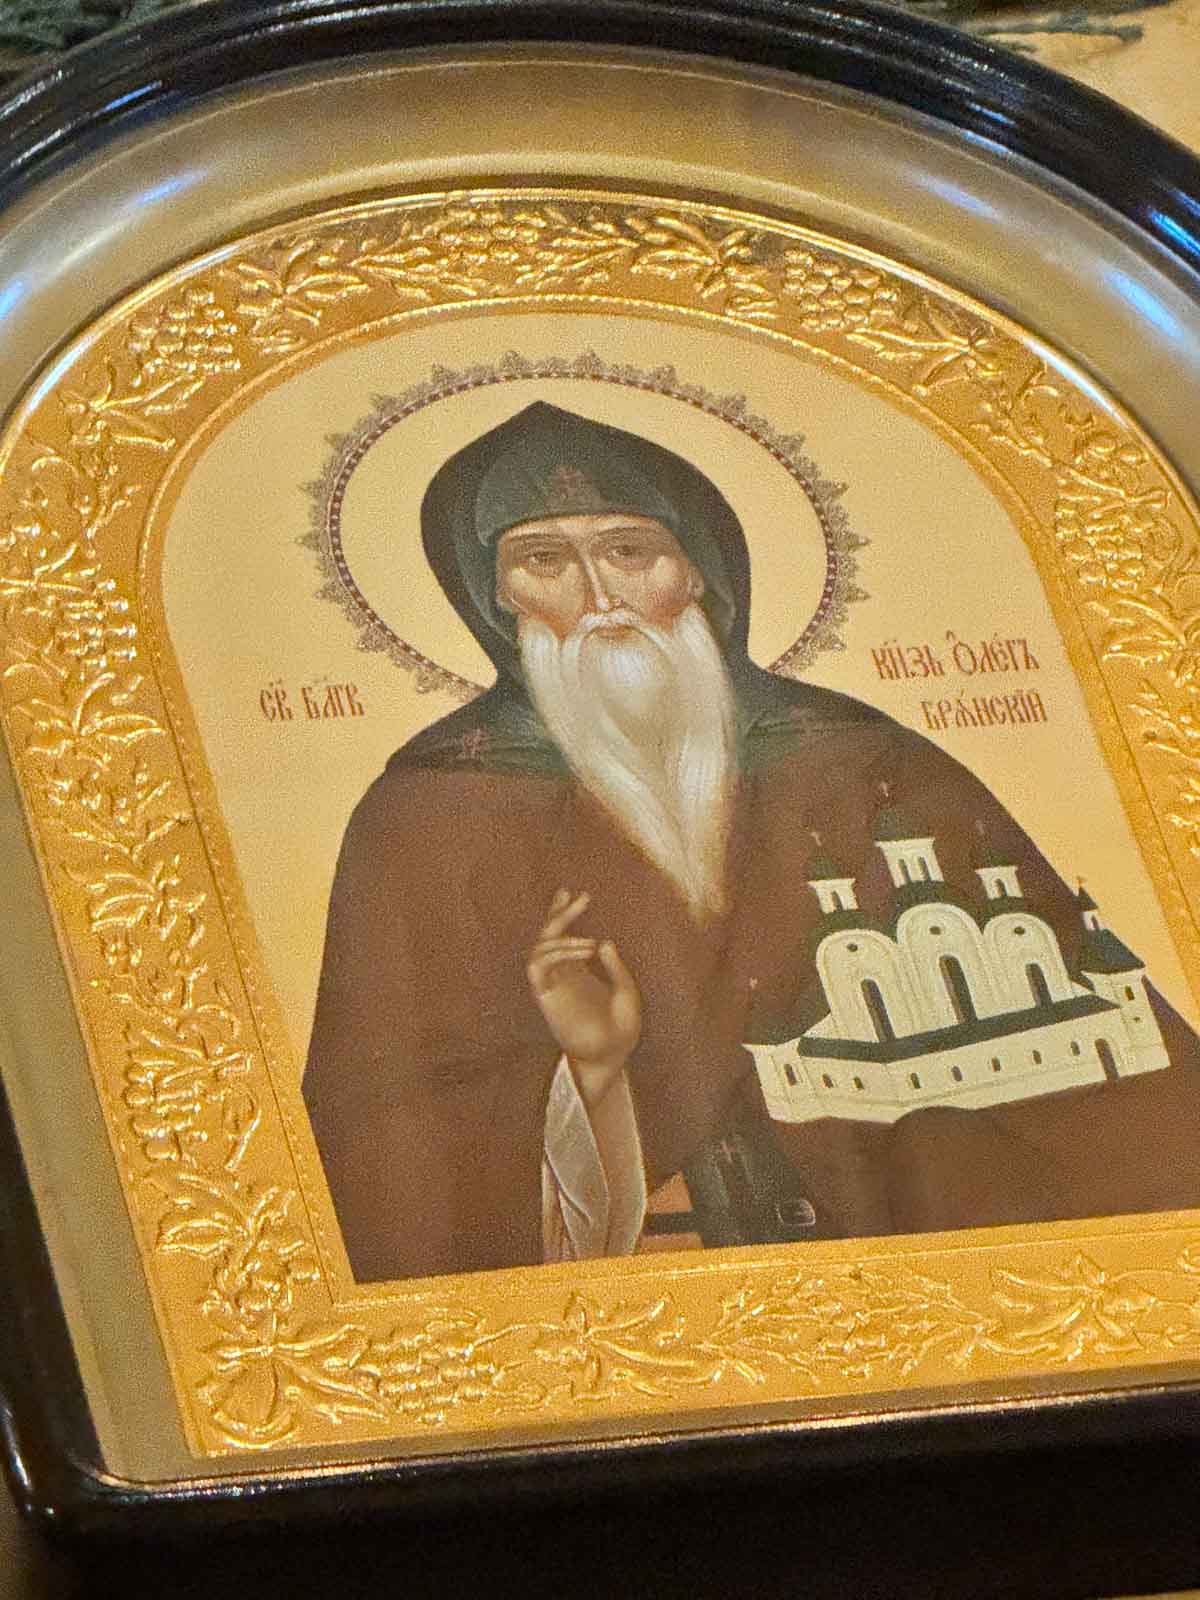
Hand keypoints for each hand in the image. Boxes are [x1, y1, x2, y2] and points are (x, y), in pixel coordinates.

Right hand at [526, 888, 641, 1101]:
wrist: (612, 1058)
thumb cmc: (622, 1029)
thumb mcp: (627, 990)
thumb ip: (615, 967)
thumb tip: (604, 941)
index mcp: (576, 971)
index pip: (560, 936)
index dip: (559, 913)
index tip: (567, 891)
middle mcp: (560, 975)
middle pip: (546, 936)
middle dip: (559, 914)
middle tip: (582, 898)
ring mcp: (552, 986)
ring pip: (537, 949)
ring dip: (559, 937)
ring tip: (588, 941)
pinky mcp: (547, 998)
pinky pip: (538, 968)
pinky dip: (556, 953)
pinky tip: (582, 951)